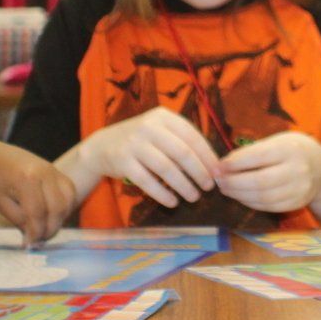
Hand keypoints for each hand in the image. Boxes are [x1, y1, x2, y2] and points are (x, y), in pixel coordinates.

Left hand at [0, 136, 75, 246]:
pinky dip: (64, 207)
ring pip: (68, 200)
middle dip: (50, 229)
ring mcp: (52, 169)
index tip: (29, 245)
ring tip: (45, 230)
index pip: (38, 214)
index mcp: (27, 179)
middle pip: (57, 208)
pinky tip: (51, 216)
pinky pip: (68, 191)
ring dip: (59, 219)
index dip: (35, 233)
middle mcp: (44, 172)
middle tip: (38, 240)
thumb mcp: (0, 204)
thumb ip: (20, 220)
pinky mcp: (55, 170)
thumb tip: (34, 238)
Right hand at [80, 107, 220, 208]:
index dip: (207, 156)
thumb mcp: (160, 131)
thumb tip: (213, 166)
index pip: (192, 136)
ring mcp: (134, 144)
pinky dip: (162, 194)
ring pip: (166, 168)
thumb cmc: (141, 141)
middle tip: (209, 187)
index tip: (218, 173)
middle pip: (182, 153)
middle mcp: (148, 127)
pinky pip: (147, 181)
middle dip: (199, 172)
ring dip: (184, 185)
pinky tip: (173, 202)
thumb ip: (182, 142)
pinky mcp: (122, 162)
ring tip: (194, 197)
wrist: (102, 146)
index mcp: (163, 117)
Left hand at [216, 132, 320, 214]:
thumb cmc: (291, 150)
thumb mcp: (276, 142)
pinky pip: (269, 206)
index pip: (258, 156)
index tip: (218, 166)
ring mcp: (299, 189)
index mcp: (290, 149)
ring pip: (263, 197)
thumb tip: (223, 166)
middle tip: (218, 181)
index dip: (235, 163)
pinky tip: (240, 196)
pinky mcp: (296, 203)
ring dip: (239, 195)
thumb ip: (253, 152)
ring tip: (225, 189)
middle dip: (234, 183)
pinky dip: (250, 202)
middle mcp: (297, 170)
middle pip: (260, 181)